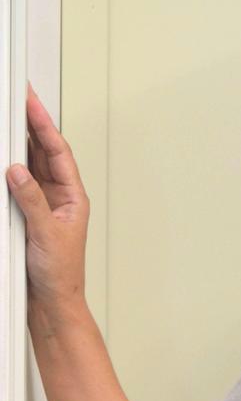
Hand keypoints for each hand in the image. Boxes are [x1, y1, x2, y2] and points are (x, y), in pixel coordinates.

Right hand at [5, 84, 90, 312]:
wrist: (52, 301)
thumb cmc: (61, 273)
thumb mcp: (45, 233)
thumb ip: (31, 200)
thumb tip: (16, 171)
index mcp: (73, 196)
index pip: (58, 152)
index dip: (44, 124)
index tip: (31, 102)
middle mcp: (60, 196)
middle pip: (44, 152)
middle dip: (31, 124)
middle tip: (18, 99)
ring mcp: (43, 203)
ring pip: (30, 165)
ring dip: (19, 142)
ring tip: (9, 117)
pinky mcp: (27, 214)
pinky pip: (17, 184)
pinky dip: (9, 168)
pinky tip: (2, 155)